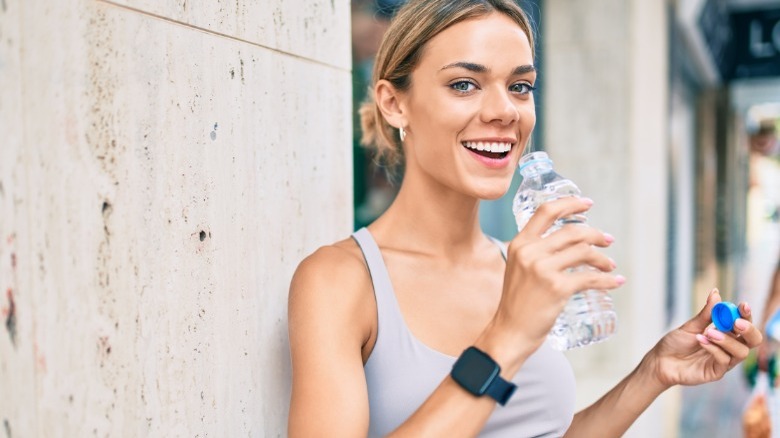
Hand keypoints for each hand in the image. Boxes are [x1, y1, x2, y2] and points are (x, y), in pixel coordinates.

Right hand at [494, 197, 622, 349]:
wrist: (510, 331)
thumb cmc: (517, 303)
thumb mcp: (518, 268)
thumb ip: (535, 252)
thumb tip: (567, 242)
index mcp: (519, 244)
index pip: (546, 211)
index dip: (570, 203)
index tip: (587, 204)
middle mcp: (530, 252)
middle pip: (572, 231)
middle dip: (596, 234)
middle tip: (607, 241)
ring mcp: (543, 270)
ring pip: (584, 251)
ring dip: (603, 259)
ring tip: (609, 266)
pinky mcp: (557, 288)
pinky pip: (590, 278)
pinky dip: (607, 280)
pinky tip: (615, 281)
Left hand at [644, 289, 762, 388]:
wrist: (661, 360)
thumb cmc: (676, 343)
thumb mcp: (691, 325)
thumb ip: (706, 313)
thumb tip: (715, 292)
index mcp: (726, 333)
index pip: (744, 324)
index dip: (746, 315)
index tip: (743, 305)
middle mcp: (729, 347)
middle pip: (752, 340)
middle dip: (748, 330)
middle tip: (736, 322)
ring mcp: (724, 361)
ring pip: (741, 352)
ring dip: (727, 340)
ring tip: (708, 332)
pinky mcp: (716, 372)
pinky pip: (724, 361)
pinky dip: (714, 349)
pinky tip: (701, 341)